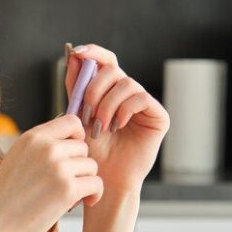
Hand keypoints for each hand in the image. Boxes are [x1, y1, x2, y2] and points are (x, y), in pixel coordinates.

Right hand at [0, 114, 103, 231]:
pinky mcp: (68, 189)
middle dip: (79, 165)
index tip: (73, 153)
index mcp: (32, 137)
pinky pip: (96, 184)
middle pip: (83, 147)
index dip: (78, 136)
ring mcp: (58, 167)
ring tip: (69, 195)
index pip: (71, 121)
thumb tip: (73, 142)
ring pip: (91, 166)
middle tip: (67, 182)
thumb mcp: (17, 159)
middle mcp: (46, 147)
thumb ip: (41, 148)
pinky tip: (84, 202)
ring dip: (85, 181)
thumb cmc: (3, 199)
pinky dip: (94, 194)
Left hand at [65, 44, 169, 193]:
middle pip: (112, 70)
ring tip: (100, 128)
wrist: (103, 179)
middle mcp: (128, 93)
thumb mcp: (77, 115)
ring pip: (126, 83)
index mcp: (109, 90)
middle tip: (85, 114)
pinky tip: (116, 127)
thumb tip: (73, 53)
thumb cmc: (90, 151)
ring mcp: (144, 103)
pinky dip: (124, 110)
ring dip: (107, 105)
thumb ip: (76, 86)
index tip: (77, 53)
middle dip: (94, 89)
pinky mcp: (158, 116)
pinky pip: (141, 98)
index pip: (105, 60)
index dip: (93, 52)